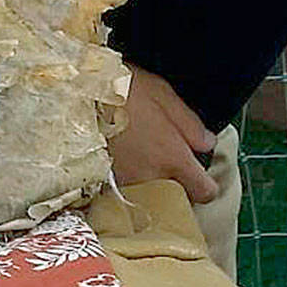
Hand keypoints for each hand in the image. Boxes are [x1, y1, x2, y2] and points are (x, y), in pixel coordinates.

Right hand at [108, 64, 219, 203]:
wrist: (79, 94)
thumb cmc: (123, 90)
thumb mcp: (164, 95)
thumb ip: (190, 124)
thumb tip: (207, 144)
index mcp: (172, 157)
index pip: (204, 191)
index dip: (206, 184)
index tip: (200, 174)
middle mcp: (151, 177)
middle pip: (178, 196)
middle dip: (179, 183)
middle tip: (169, 158)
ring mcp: (127, 181)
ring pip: (152, 193)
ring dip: (153, 180)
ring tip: (144, 154)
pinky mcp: (106, 180)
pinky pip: (129, 186)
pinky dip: (132, 177)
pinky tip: (126, 156)